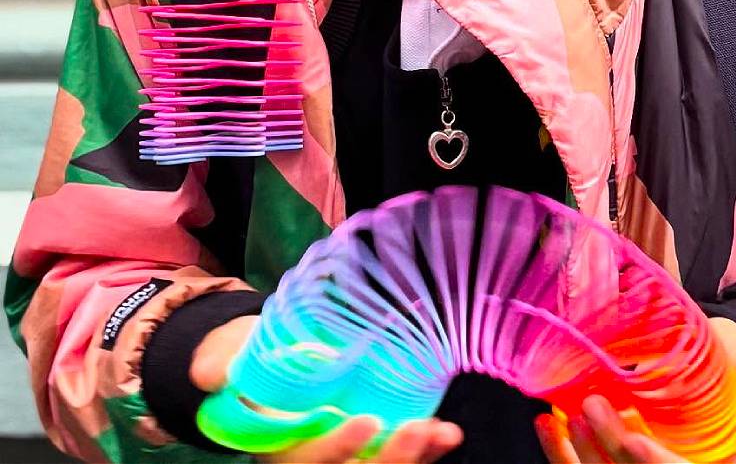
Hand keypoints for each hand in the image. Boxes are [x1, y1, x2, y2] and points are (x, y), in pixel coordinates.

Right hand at [189, 315, 463, 462]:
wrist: (265, 367)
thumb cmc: (246, 362)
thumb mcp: (226, 358)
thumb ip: (219, 365)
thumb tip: (213, 373)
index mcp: (278, 449)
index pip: (311, 459)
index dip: (340, 447)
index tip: (366, 422)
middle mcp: (313, 463)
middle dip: (389, 459)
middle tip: (418, 429)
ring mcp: (345, 458)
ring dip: (414, 457)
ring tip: (444, 434)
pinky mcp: (369, 448)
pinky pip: (396, 459)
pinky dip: (423, 451)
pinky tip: (446, 437)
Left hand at [535, 316, 735, 463]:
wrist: (707, 349)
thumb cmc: (734, 362)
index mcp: (713, 463)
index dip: (656, 463)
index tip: (635, 437)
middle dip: (611, 450)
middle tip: (590, 406)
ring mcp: (641, 462)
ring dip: (578, 455)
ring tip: (560, 417)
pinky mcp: (614, 455)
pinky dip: (562, 451)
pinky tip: (547, 423)